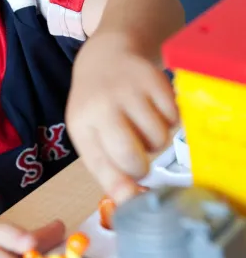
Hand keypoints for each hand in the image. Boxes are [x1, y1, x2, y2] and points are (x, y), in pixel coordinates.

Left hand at [66, 32, 177, 202]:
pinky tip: (154, 110)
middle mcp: (102, 106)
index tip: (133, 196)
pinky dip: (169, 121)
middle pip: (132, 157)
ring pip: (158, 139)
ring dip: (156, 141)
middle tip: (138, 157)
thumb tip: (128, 201)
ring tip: (143, 126)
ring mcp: (129, 91)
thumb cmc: (97, 104)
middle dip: (141, 166)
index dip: (120, 185)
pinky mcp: (155, 80)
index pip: (101, 164)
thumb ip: (106, 168)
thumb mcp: (90, 133)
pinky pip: (174, 118)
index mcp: (82, 124)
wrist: (107, 56)